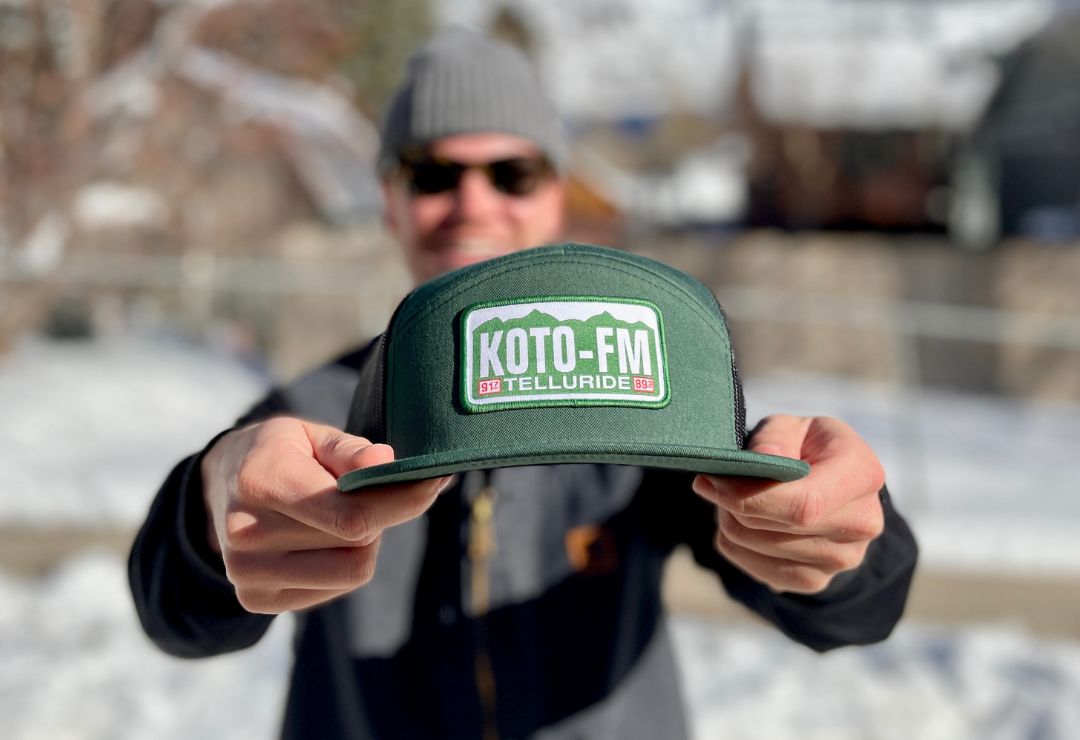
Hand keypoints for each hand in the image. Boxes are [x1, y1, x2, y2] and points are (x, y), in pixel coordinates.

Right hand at [201, 417, 449, 613]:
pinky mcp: (254, 599)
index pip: (351, 514)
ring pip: (352, 571)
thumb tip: (387, 462)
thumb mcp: (311, 434)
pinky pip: (334, 589)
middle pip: (357, 542)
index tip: (433, 482)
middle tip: (372, 492)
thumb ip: (351, 450)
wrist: (222, 486)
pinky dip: (344, 563)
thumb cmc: (279, 453)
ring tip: (343, 516)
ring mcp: (246, 573)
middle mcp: (246, 533)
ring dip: (364, 543)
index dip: (402, 501)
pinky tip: (324, 539)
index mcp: (260, 480)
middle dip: (380, 515)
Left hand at [692, 415, 884, 593]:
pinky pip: (758, 569)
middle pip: (780, 527)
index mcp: (862, 474)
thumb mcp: (792, 426)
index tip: (712, 481)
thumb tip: (761, 458)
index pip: (805, 503)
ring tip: (732, 499)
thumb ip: (775, 437)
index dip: (751, 497)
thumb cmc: (806, 448)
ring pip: (761, 548)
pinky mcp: (816, 580)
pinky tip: (743, 523)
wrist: (830, 487)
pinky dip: (737, 545)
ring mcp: (842, 558)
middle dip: (734, 505)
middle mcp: (862, 522)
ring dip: (731, 523)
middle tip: (713, 483)